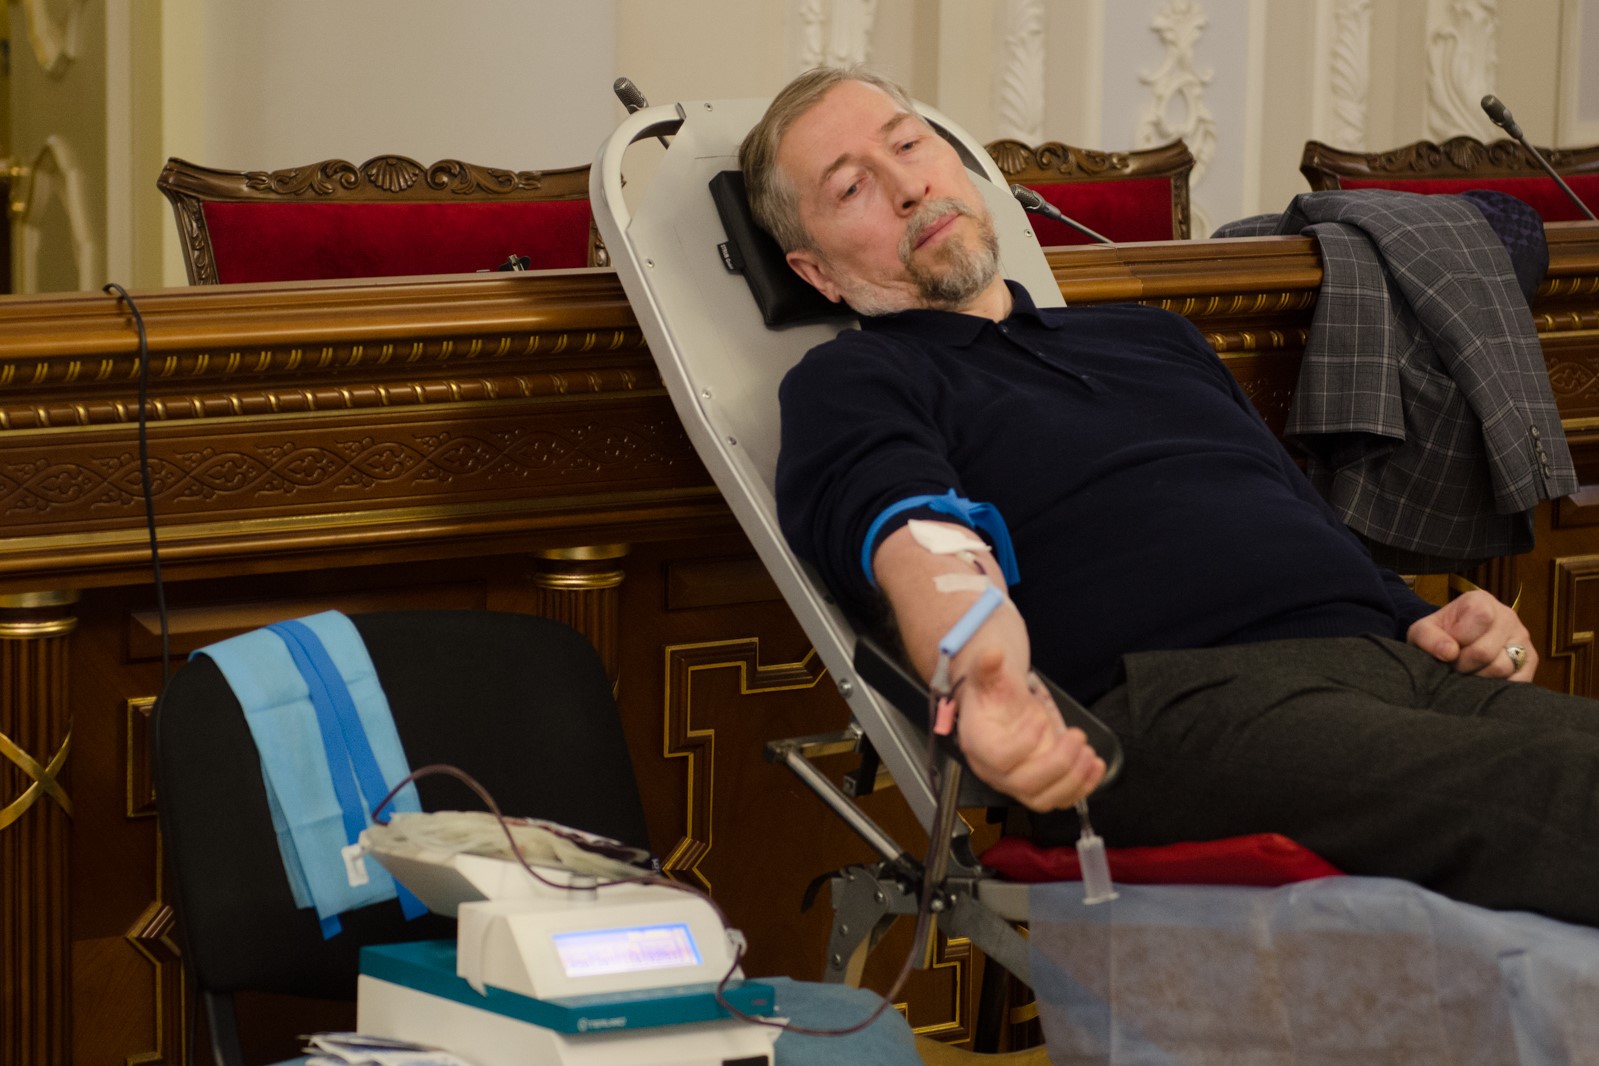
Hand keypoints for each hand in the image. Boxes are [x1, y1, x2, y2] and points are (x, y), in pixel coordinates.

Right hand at [954, 646, 1105, 810]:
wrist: (1000, 709)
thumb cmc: (993, 695)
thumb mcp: (989, 675)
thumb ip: (989, 665)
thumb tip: (993, 653)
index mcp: (979, 744)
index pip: (999, 758)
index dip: (1023, 744)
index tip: (1041, 719)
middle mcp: (995, 771)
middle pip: (1025, 784)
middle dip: (1058, 764)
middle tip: (1077, 736)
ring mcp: (1018, 783)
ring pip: (1045, 799)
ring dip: (1074, 779)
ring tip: (1089, 752)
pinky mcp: (1039, 788)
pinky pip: (1061, 799)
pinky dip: (1083, 786)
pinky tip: (1096, 764)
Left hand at [1406, 588, 1535, 680]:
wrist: (1452, 643)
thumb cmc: (1438, 635)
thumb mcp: (1422, 632)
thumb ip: (1428, 638)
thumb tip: (1449, 653)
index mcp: (1482, 601)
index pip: (1480, 618)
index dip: (1459, 639)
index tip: (1448, 645)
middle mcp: (1508, 615)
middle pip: (1486, 651)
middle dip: (1463, 664)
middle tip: (1454, 664)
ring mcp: (1523, 638)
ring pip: (1502, 667)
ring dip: (1478, 676)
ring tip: (1468, 670)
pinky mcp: (1531, 660)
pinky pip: (1518, 681)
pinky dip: (1497, 686)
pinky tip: (1483, 680)